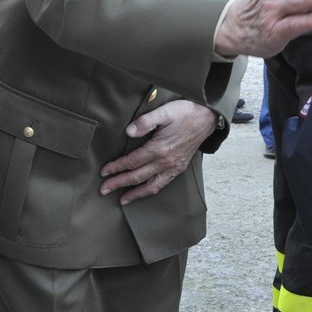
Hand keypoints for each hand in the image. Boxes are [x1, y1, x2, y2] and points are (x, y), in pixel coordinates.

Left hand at [99, 100, 216, 205]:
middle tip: (104, 190)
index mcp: (159, 149)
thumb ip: (145, 122)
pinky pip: (163, 184)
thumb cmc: (185, 113)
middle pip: (137, 176)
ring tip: (122, 200)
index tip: (104, 172)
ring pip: (151, 186)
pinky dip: (151, 190)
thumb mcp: (164, 112)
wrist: (207, 118)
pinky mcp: (179, 168)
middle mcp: (166, 162)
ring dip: (135, 194)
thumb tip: (128, 132)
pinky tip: (144, 191)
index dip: (116, 167)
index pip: (132, 161)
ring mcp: (173, 167)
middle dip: (119, 184)